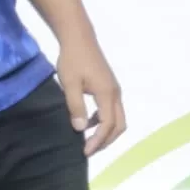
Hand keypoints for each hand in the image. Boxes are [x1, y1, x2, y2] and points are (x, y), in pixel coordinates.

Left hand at [56, 36, 126, 156]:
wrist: (79, 38)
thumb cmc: (72, 59)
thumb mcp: (69, 84)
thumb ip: (76, 106)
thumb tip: (81, 129)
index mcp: (107, 94)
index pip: (107, 124)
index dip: (98, 140)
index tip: (85, 151)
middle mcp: (115, 94)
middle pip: (119, 125)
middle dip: (106, 140)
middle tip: (90, 150)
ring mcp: (115, 90)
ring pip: (118, 119)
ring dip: (106, 132)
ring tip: (89, 139)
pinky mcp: (110, 87)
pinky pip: (112, 111)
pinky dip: (103, 121)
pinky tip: (88, 122)